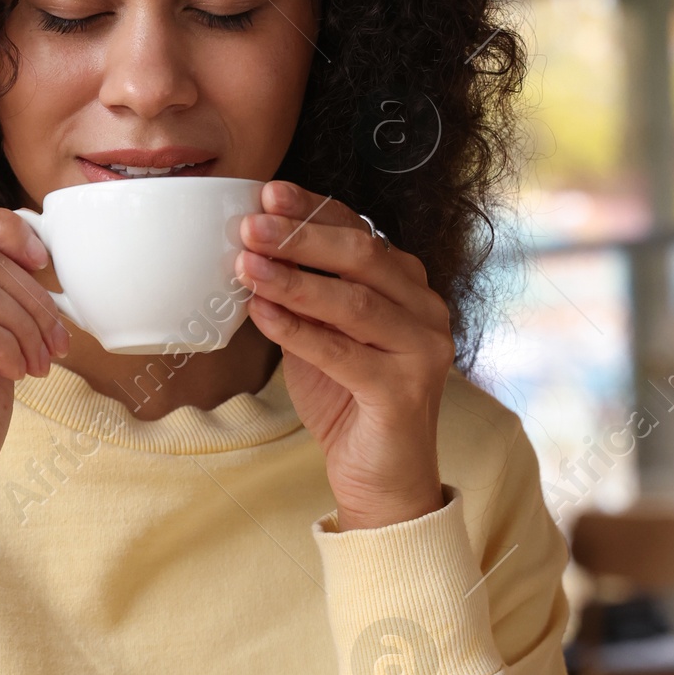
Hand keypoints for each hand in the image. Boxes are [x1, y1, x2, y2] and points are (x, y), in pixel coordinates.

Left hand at [236, 182, 452, 531]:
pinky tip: (261, 313)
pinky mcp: (405, 391)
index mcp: (408, 287)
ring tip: (247, 264)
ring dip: (294, 280)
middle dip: (302, 237)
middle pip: (363, 257)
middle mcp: (426, 310)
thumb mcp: (320, 336)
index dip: (314, 211)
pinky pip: (344, 353)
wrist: (381, 481)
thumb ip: (303, 296)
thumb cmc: (347, 403)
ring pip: (355, 302)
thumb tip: (255, 251)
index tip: (269, 194)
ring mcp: (423, 350)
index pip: (361, 233)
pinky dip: (299, 330)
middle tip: (250, 225)